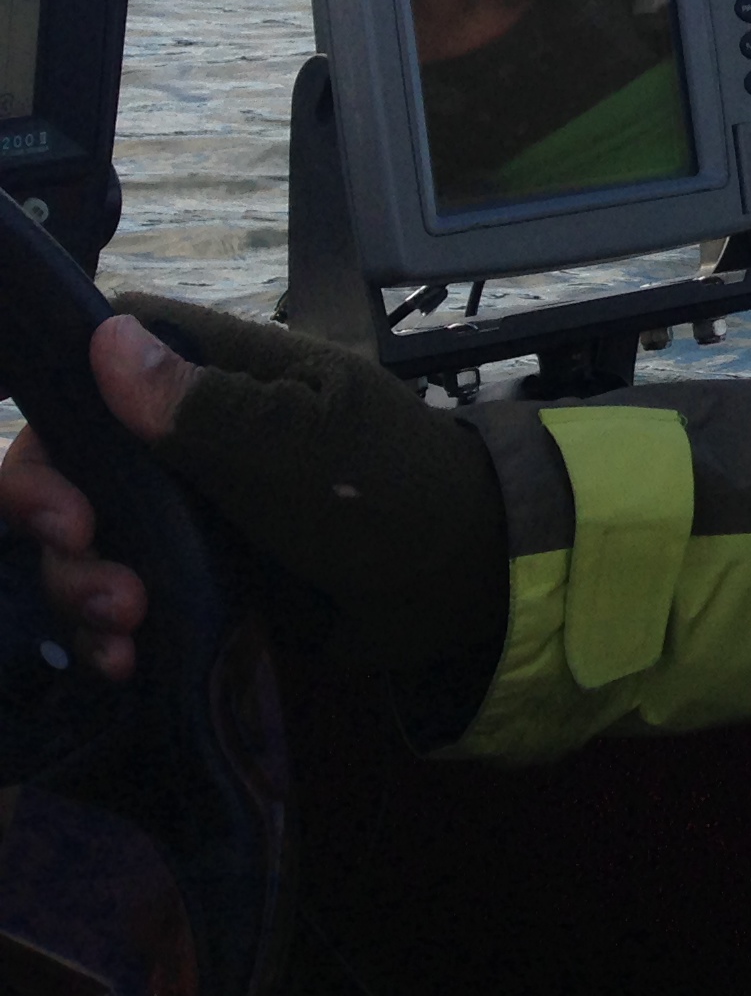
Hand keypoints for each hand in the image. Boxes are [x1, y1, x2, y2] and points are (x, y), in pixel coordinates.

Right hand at [0, 297, 507, 691]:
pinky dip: (104, 629)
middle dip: (52, 510)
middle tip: (87, 549)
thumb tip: (107, 338)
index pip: (106, 348)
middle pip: (69, 453)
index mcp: (223, 372)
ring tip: (125, 621)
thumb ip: (207, 405)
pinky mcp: (191, 573)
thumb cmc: (393, 492)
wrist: (454, 586)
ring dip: (77, 581)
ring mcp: (187, 505)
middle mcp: (189, 432)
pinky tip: (125, 657)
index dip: (61, 400)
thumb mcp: (303, 447)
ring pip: (82, 533)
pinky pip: (114, 594)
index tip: (63, 476)